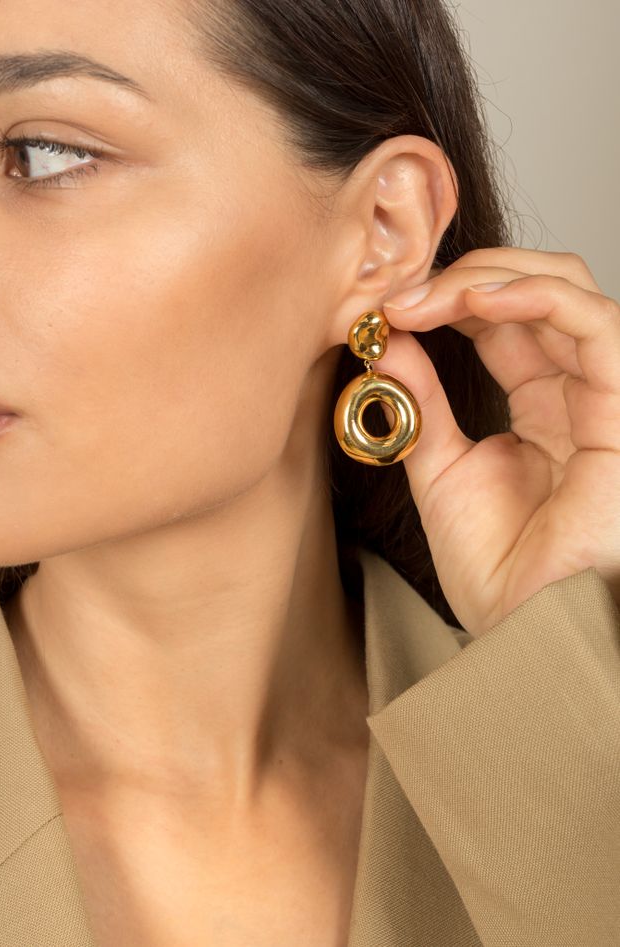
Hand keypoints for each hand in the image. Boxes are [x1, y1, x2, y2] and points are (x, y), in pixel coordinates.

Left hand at [377, 247, 619, 636]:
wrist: (531, 636)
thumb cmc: (499, 573)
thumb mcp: (441, 473)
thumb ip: (422, 404)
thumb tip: (388, 341)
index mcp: (542, 409)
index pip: (502, 321)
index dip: (446, 299)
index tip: (385, 306)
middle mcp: (578, 394)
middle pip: (534, 293)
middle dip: (461, 280)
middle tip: (398, 297)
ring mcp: (605, 398)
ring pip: (566, 292)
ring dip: (487, 279)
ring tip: (423, 298)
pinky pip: (595, 325)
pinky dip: (534, 295)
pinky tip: (474, 300)